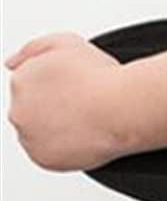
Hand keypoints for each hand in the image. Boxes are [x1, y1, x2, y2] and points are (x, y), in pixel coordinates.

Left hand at [5, 32, 132, 171]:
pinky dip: (63, 150)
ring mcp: (29, 136)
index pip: (29, 87)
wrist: (122, 109)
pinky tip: (83, 136)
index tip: (75, 89)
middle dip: (52, 110)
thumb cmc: (101, 79)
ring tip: (85, 121)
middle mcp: (18, 110)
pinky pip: (48, 155)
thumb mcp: (65, 42)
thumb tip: (10, 63)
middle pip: (31, 112)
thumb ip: (31, 49)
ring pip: (38, 134)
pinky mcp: (43, 158)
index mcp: (20, 81)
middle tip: (81, 106)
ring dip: (55, 130)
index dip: (55, 88)